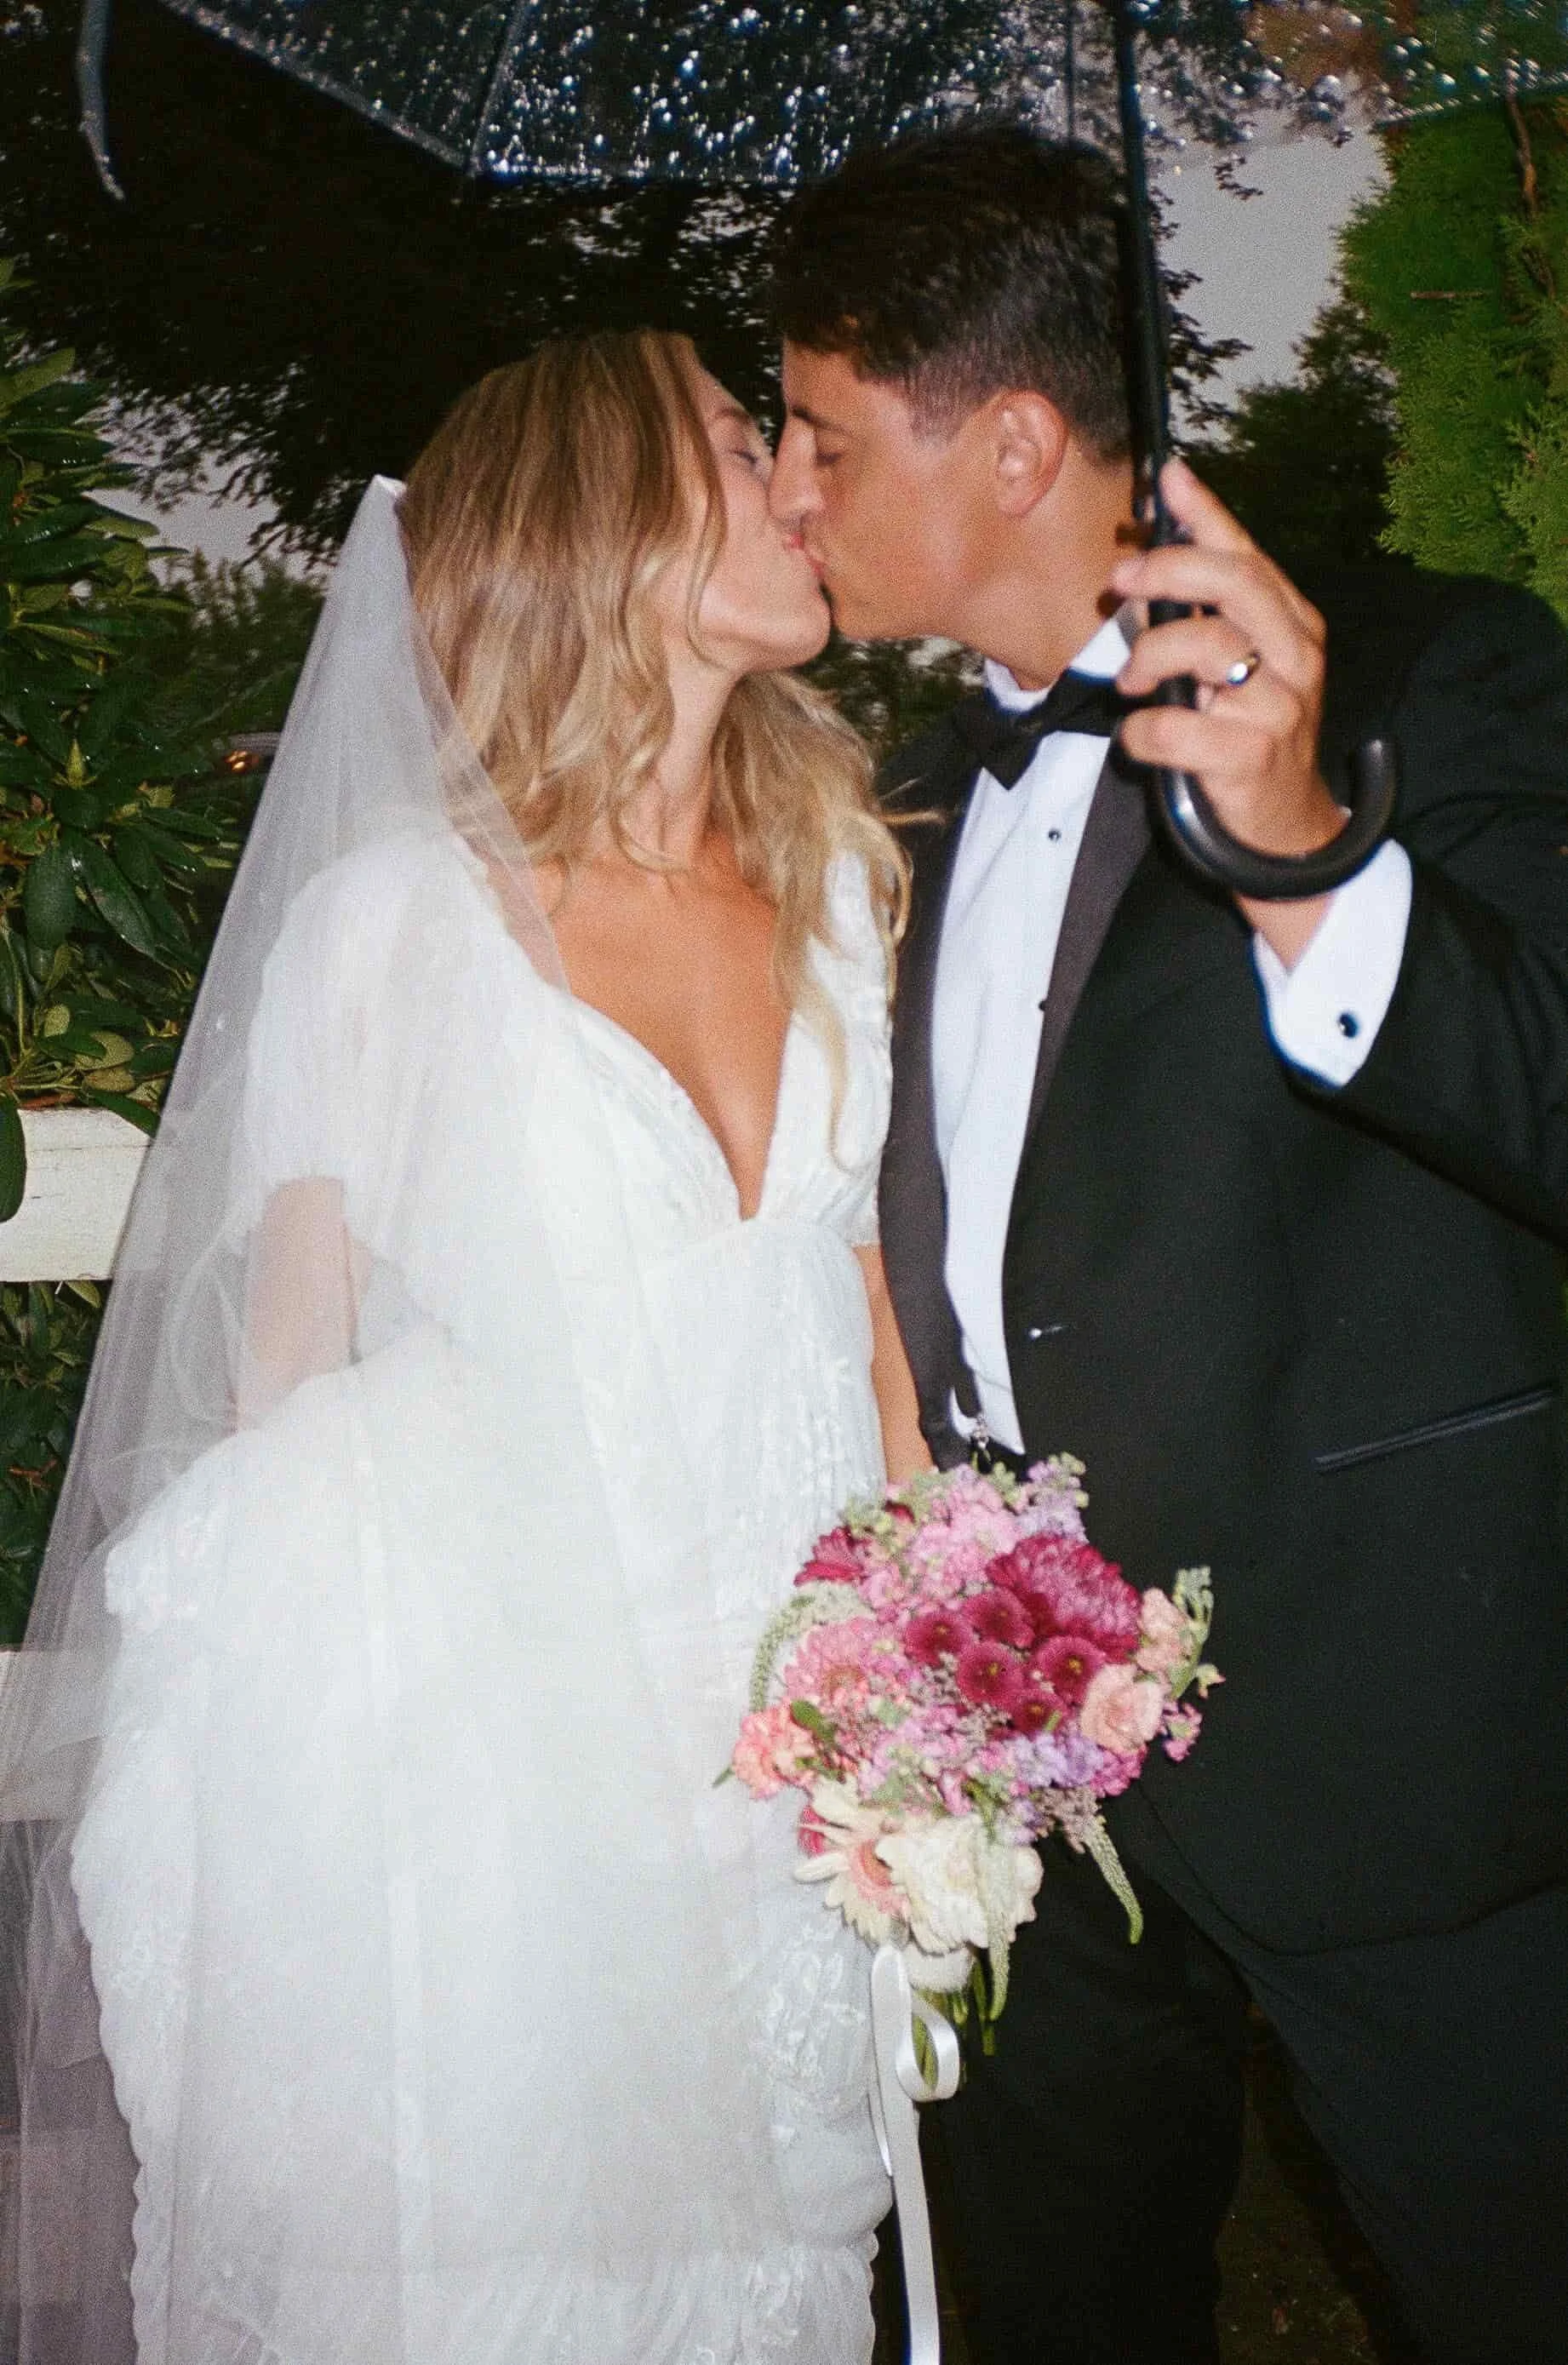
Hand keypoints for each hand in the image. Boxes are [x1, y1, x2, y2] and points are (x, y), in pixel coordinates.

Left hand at [1110, 458, 1342, 962]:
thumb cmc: (1248, 735)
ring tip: (1132, 684)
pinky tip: (1142, 739)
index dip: (1206, 513)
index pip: (1248, 555)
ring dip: (1150, 658)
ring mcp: (1278, 707)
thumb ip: (1199, 618)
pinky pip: (1175, 727)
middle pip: (1235, 584)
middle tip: (1120, 581)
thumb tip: (1139, 569)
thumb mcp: (1234, 668)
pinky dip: (1142, 733)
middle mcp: (1297, 657)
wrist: (1284, 827)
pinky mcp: (1251, 757)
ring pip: (1206, 649)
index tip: (1168, 477)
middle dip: (1170, 570)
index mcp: (1293, 625)